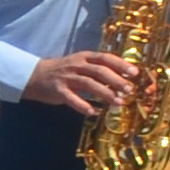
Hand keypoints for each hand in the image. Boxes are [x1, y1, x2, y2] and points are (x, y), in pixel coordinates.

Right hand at [23, 48, 137, 116]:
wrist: (35, 75)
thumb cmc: (64, 71)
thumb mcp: (80, 65)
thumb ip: (98, 71)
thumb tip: (122, 82)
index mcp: (84, 57)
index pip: (105, 58)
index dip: (120, 65)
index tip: (134, 73)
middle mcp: (76, 65)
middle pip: (99, 71)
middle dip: (116, 80)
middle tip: (129, 90)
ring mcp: (66, 77)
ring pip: (89, 84)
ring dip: (105, 94)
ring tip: (118, 103)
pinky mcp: (58, 90)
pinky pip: (72, 99)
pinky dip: (83, 106)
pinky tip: (93, 112)